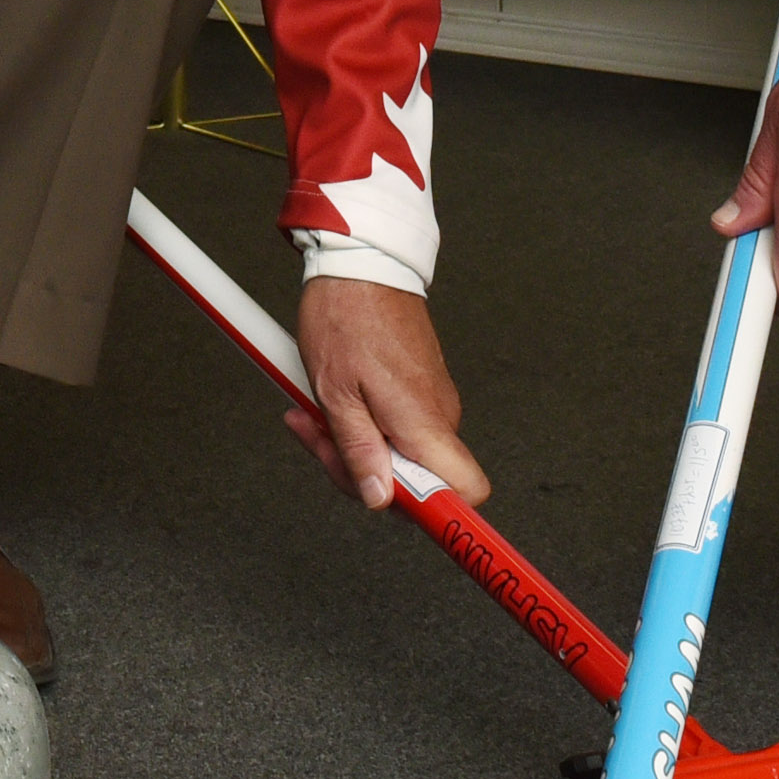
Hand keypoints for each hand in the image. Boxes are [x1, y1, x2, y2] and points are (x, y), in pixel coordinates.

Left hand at [289, 277, 491, 507]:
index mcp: (424, 422)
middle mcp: (439, 416)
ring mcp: (431, 403)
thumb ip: (360, 452)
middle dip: (359, 472)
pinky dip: (360, 424)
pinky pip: (394, 428)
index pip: (467, 491)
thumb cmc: (348, 317)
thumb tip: (381, 499)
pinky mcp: (419, 391)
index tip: (398, 510)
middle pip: (415, 481)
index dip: (441, 514)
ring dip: (351, 446)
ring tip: (312, 414)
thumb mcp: (337, 392)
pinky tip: (329, 404)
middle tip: (316, 439)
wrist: (361, 264)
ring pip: (397, 454)